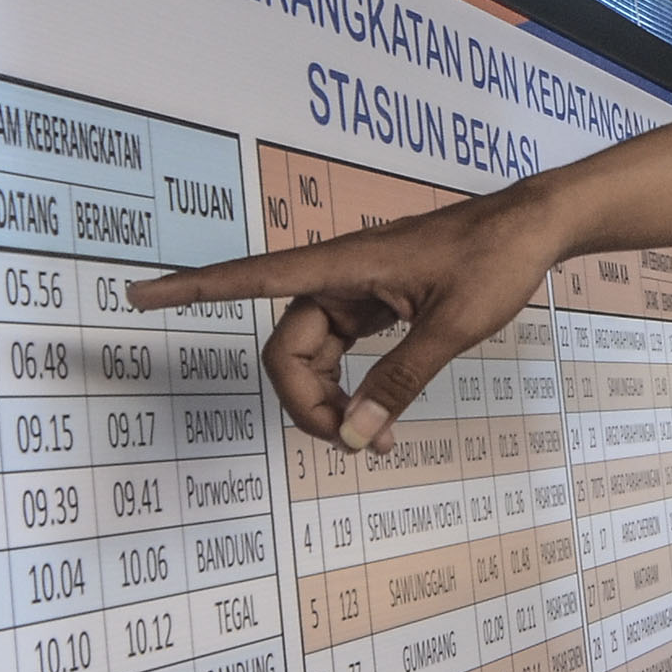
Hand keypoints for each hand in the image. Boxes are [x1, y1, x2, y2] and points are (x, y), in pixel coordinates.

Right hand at [128, 187, 570, 451]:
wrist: (534, 226)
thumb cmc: (494, 260)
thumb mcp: (451, 326)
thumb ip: (399, 382)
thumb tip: (354, 438)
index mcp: (344, 266)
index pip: (249, 278)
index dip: (190, 288)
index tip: (137, 292)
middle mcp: (338, 276)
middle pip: (286, 348)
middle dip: (304, 401)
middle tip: (355, 445)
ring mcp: (356, 290)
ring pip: (312, 355)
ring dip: (330, 400)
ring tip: (377, 441)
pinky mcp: (376, 302)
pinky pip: (340, 350)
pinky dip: (350, 386)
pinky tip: (377, 417)